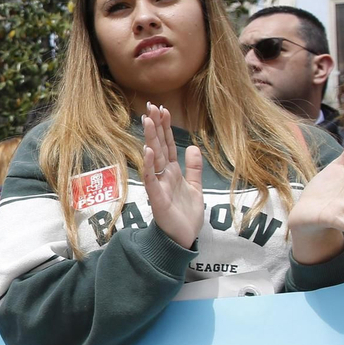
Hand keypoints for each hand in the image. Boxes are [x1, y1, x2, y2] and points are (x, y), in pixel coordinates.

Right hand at [141, 104, 203, 249]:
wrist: (183, 238)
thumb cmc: (185, 215)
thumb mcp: (195, 188)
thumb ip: (193, 168)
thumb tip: (192, 147)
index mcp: (173, 172)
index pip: (168, 145)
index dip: (165, 127)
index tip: (162, 109)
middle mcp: (164, 176)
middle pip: (159, 147)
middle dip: (155, 127)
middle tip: (150, 106)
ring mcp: (159, 186)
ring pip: (154, 159)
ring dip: (151, 140)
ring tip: (148, 121)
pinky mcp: (158, 199)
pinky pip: (152, 179)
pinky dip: (149, 165)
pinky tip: (148, 151)